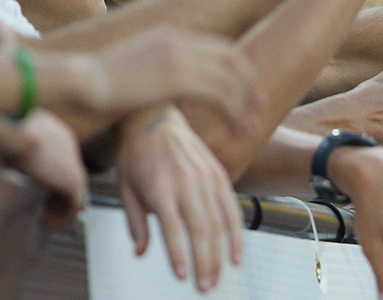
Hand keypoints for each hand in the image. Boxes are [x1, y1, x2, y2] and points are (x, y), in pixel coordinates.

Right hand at [0, 110, 85, 229]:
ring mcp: (72, 163)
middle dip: (60, 195)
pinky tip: (46, 223)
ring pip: (76, 192)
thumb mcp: (14, 139)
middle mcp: (69, 146)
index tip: (43, 192)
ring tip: (46, 220)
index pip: (64, 160)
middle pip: (73, 175)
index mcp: (57, 134)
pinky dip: (63, 217)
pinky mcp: (71, 179)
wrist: (11, 125)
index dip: (55, 179)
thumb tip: (11, 161)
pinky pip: (74, 204)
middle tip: (46, 209)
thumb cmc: (6, 130)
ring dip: (62, 209)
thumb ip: (19, 148)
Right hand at [72, 26, 259, 135]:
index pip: (220, 49)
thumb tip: (170, 89)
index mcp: (171, 36)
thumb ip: (159, 73)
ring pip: (230, 81)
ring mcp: (180, 58)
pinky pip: (220, 95)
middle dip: (250, 86)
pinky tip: (236, 129)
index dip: (240, 71)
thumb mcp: (135, 69)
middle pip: (232, 61)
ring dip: (244, 106)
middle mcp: (180, 42)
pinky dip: (233, 113)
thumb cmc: (97, 84)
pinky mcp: (178, 78)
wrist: (77, 80)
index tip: (249, 91)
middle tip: (260, 108)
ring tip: (249, 128)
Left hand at [116, 107, 242, 292]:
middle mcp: (187, 183)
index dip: (179, 255)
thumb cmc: (136, 154)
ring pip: (220, 223)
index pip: (174, 228)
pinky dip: (237, 234)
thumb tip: (142, 252)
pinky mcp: (219, 176)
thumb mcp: (126, 188)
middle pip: (202, 230)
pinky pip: (232, 209)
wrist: (156, 118)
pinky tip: (236, 255)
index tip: (181, 276)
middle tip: (204, 287)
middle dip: (205, 262)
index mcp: (161, 187)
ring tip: (216, 277)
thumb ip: (136, 221)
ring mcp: (207, 179)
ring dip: (220, 254)